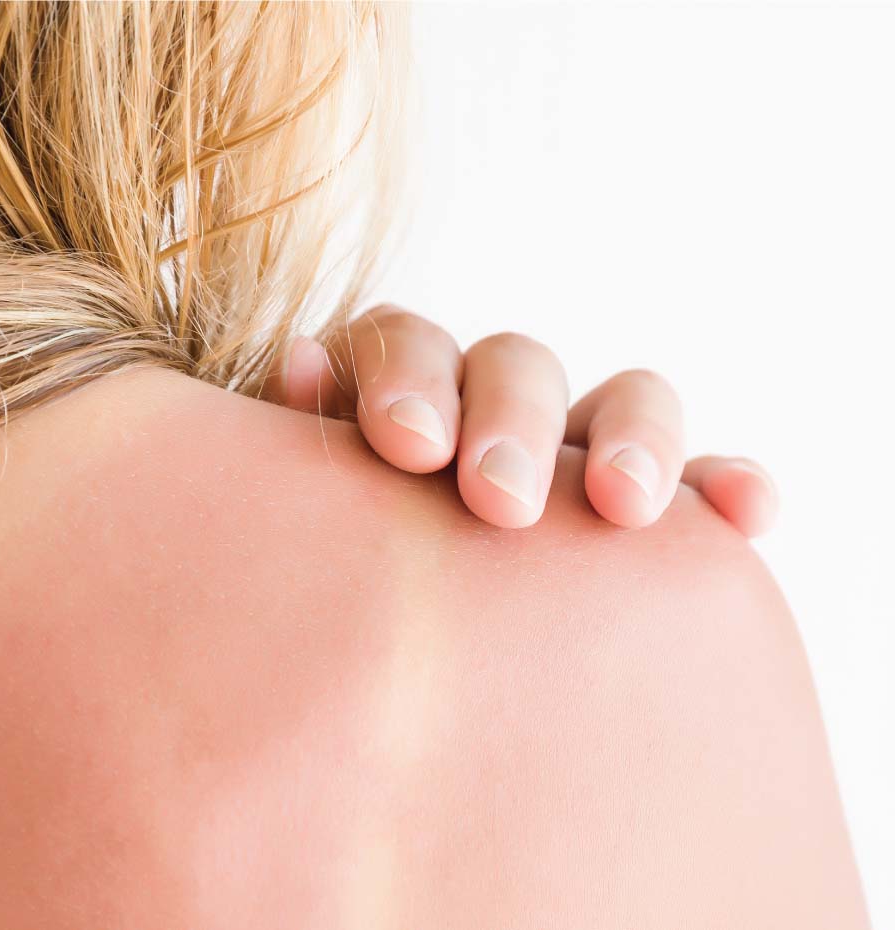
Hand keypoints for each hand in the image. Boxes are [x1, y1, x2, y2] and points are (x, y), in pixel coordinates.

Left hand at [264, 305, 777, 533]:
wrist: (387, 669)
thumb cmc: (331, 577)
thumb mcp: (299, 515)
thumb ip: (298, 444)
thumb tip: (301, 362)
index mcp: (403, 397)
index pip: (405, 344)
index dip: (409, 375)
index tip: (412, 446)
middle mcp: (494, 409)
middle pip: (516, 367)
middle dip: (513, 421)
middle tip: (501, 499)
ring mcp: (577, 452)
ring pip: (625, 401)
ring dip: (633, 438)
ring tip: (626, 504)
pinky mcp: (651, 504)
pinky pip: (703, 482)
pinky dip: (724, 486)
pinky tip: (747, 511)